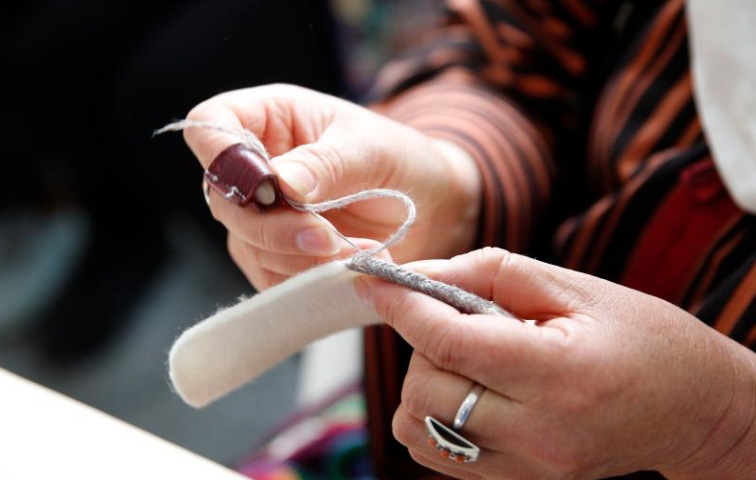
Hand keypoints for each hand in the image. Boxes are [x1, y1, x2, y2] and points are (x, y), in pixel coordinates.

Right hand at [183, 84, 481, 289]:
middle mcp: (257, 169)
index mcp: (270, 120)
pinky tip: (351, 267)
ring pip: (248, 245)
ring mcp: (262, 216)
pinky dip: (310, 280)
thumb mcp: (371, 148)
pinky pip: (272, 279)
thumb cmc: (400, 160)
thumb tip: (279, 182)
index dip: (220, 153)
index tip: (265, 185)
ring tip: (361, 251)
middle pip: (224, 200)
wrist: (432, 208)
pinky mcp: (277, 259)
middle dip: (275, 226)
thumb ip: (326, 162)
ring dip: (302, 258)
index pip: (211, 126)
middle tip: (326, 238)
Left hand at [354, 247, 755, 479]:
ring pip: (419, 426)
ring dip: (423, 380)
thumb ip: (492, 273)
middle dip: (421, 341)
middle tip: (456, 316)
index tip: (374, 281)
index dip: (402, 307)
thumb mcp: (578, 287)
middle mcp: (538, 433)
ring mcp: (527, 466)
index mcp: (559, 375)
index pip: (451, 344)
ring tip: (466, 355)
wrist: (697, 411)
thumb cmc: (648, 339)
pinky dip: (433, 411)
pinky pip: (439, 451)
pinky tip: (468, 385)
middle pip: (426, 387)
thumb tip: (421, 272)